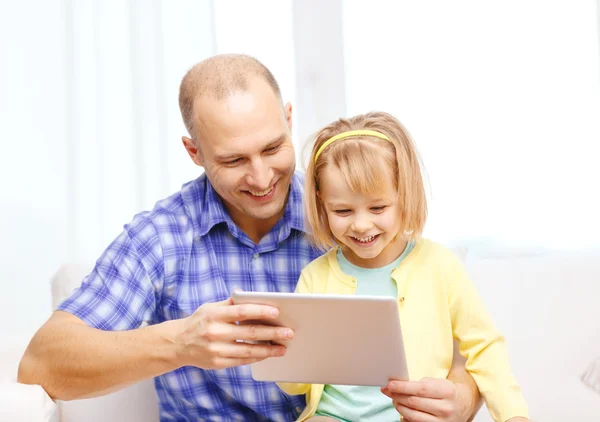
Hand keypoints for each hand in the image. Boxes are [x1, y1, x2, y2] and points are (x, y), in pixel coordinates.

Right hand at [175, 297, 293, 368]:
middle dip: (272, 333)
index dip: (260, 311)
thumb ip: (231, 303)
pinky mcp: (218, 363)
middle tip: (288, 333)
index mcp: (215, 314)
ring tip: (283, 348)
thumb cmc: (200, 321)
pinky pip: (242, 361)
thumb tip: (251, 296)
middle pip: (249, 333)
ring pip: (248, 350)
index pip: (241, 311)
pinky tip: (268, 354)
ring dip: (268, 349)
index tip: (277, 312)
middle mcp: (215, 332)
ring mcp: (216, 349)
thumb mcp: (211, 307)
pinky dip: (257, 357)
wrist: (178, 344)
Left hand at [381, 377, 467, 421]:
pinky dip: (406, 418)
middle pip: (414, 402)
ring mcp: (442, 421)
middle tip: (388, 391)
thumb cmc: (445, 391)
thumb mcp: (436, 382)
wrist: (463, 404)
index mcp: (446, 391)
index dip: (402, 387)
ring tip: (395, 400)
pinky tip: (403, 411)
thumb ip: (418, 383)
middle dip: (397, 396)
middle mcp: (445, 408)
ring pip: (413, 415)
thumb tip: (395, 385)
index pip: (420, 389)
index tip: (390, 385)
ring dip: (399, 407)